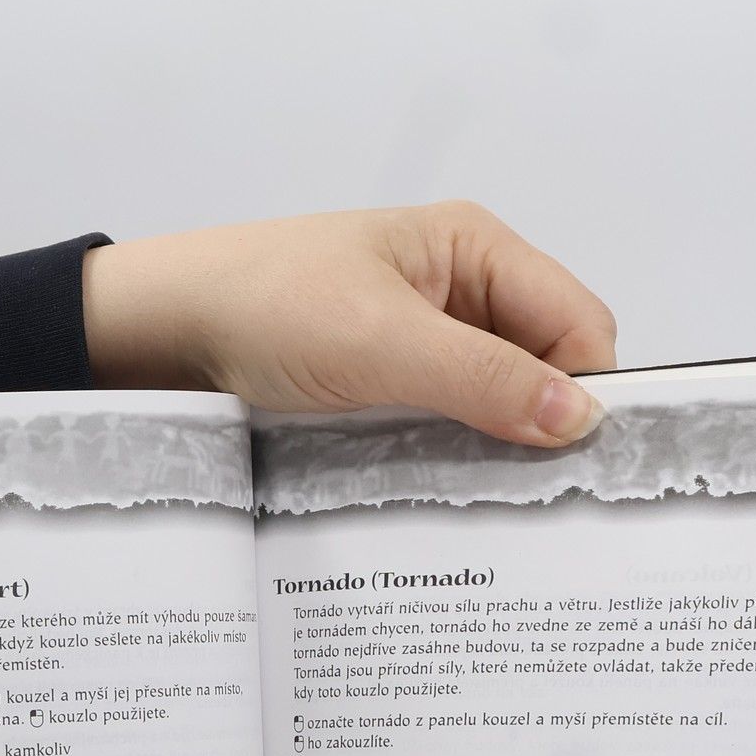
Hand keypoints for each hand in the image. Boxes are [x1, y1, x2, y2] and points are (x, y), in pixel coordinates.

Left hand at [83, 202, 617, 446]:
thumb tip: (582, 419)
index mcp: (475, 250)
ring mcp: (428, 344)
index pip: (578, 324)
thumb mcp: (383, 343)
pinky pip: (454, 428)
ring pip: (502, 407)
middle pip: (548, 369)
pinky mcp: (394, 389)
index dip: (590, 390)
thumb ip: (484, 380)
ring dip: (501, 451)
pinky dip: (459, 460)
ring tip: (494, 505)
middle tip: (539, 499)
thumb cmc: (267, 307)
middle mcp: (463, 293)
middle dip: (547, 427)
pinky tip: (450, 494)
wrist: (164, 333)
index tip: (583, 465)